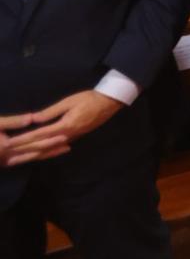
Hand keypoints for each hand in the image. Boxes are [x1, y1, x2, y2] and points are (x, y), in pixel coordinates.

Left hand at [1, 92, 120, 165]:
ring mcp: (71, 138)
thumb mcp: (69, 101)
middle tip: (9, 157)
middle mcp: (67, 136)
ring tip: (19, 160)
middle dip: (24, 152)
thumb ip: (51, 111)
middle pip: (42, 147)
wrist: (109, 103)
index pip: (39, 135)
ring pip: (49, 150)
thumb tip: (33, 119)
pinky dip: (45, 153)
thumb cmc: (89, 99)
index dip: (23, 139)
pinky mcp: (74, 137)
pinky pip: (56, 148)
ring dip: (33, 155)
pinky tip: (39, 155)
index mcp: (65, 126)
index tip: (9, 143)